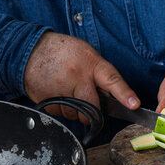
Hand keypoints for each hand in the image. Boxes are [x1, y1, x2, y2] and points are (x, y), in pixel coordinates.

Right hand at [24, 31, 138, 123]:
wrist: (30, 50)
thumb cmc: (63, 52)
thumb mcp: (86, 54)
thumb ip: (100, 74)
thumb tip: (113, 97)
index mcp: (91, 64)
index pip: (112, 80)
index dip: (124, 94)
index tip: (133, 105)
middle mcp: (77, 77)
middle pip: (92, 108)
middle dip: (91, 110)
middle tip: (84, 97)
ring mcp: (61, 89)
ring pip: (75, 115)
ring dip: (74, 109)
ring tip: (66, 89)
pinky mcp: (47, 100)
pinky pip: (60, 114)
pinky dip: (60, 108)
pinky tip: (56, 92)